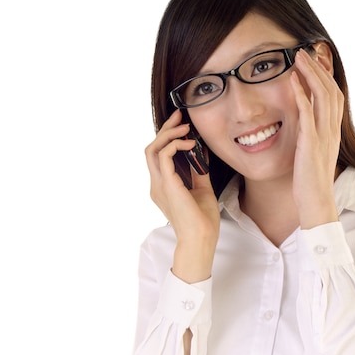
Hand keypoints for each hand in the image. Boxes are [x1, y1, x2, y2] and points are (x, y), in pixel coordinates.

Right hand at [144, 109, 219, 282]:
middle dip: (165, 129)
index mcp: (163, 186)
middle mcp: (157, 184)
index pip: (158, 155)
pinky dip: (175, 146)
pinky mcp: (167, 185)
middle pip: (152, 148)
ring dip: (168, 134)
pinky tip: (190, 144)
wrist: (201, 238)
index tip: (181, 123)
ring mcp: (159, 185)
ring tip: (184, 127)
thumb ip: (198, 171)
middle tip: (179, 116)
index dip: (167, 136)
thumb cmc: (202, 220)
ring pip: (153, 150)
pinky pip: (164, 157)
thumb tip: (201, 152)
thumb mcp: (202, 189)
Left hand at [289, 47, 343, 228]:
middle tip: (307, 49)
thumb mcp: (313, 153)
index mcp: (332, 131)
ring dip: (311, 74)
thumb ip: (311, 136)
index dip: (326, 75)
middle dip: (320, 68)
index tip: (317, 58)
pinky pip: (307, 113)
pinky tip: (292, 81)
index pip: (333, 95)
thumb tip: (303, 125)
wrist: (316, 202)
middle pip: (330, 89)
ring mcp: (323, 135)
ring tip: (299, 56)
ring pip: (322, 96)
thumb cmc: (310, 181)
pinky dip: (301, 95)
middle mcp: (331, 129)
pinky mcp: (311, 143)